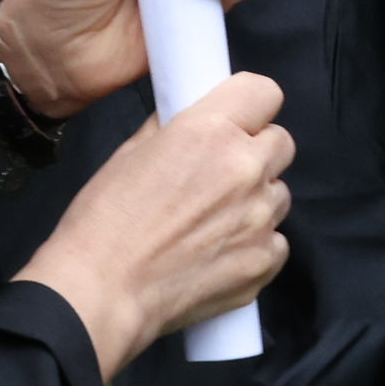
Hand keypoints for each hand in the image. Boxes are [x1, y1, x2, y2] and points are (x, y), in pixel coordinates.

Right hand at [15, 69, 294, 379]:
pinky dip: (255, 243)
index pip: (265, 93)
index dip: (252, 106)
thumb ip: (173, 127)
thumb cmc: (105, 224)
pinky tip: (218, 251)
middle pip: (281, 142)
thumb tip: (190, 117)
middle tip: (221, 172)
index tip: (240, 119)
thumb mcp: (130, 152)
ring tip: (213, 219)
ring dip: (255, 199)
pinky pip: (277, 240)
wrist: (103, 292)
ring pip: (279, 193)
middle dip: (256, 151)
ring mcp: (259, 218)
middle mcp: (244, 170)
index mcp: (209, 132)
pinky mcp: (264, 261)